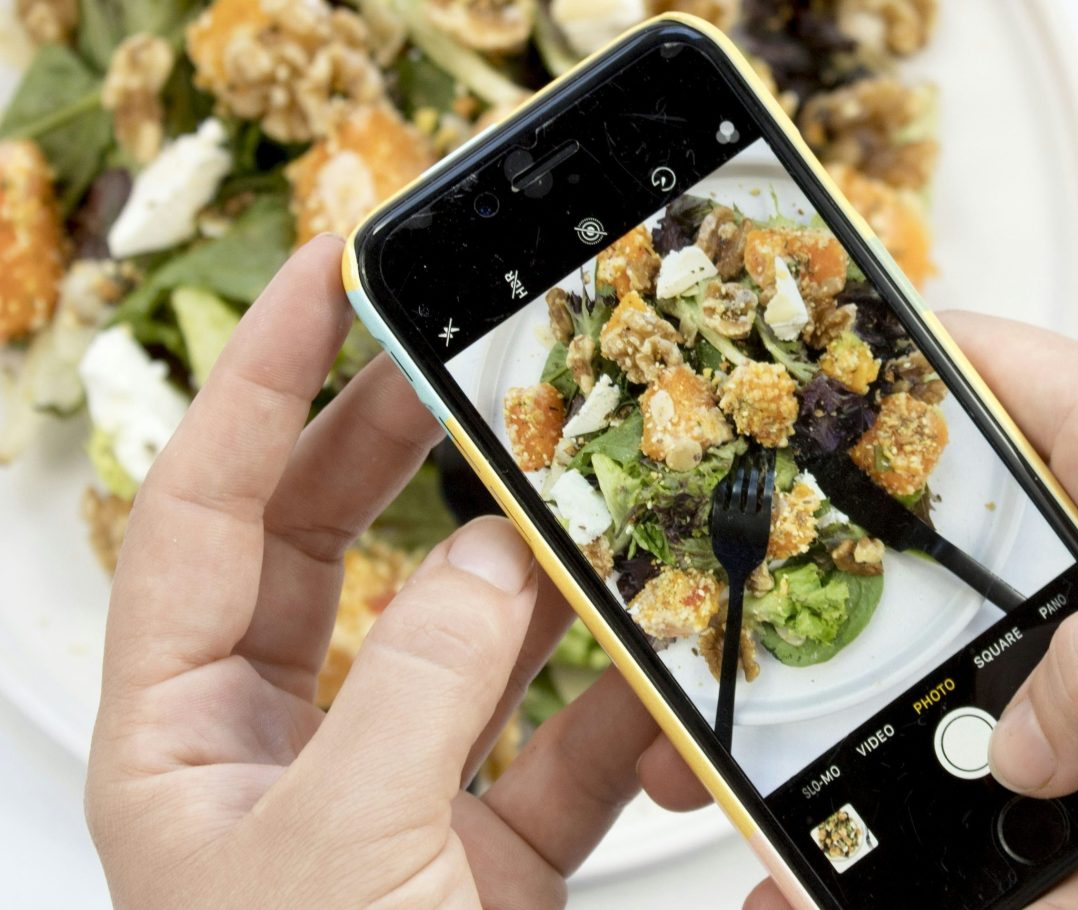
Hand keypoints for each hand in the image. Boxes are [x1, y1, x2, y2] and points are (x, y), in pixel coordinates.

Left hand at [85, 237, 694, 907]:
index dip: (263, 382)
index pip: (200, 511)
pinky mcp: (485, 848)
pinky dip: (617, 707)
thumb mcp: (343, 855)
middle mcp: (281, 752)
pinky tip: (664, 677)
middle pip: (330, 546)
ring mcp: (391, 793)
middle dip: (399, 444)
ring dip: (538, 576)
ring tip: (594, 503)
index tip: (334, 279)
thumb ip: (419, 687)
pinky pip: (557, 742)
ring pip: (465, 638)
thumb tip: (489, 556)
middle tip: (467, 355)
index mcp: (186, 741)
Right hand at [733, 312, 1077, 908]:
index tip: (779, 436)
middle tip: (796, 702)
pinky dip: (1062, 883)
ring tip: (876, 851)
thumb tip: (1025, 743)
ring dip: (958, 794)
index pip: (986, 382)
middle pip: (973, 590)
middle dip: (887, 651)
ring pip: (1028, 730)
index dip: (879, 391)